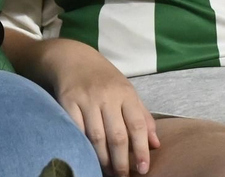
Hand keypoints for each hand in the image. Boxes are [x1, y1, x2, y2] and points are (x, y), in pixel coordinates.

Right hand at [54, 59, 160, 175]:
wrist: (73, 58)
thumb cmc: (105, 79)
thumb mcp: (127, 92)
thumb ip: (142, 117)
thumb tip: (156, 144)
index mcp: (126, 93)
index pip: (137, 125)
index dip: (141, 149)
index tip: (143, 169)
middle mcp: (107, 96)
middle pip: (117, 135)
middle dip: (121, 161)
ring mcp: (87, 99)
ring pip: (96, 137)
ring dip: (103, 159)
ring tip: (107, 171)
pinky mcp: (68, 102)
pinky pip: (76, 130)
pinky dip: (83, 145)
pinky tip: (88, 156)